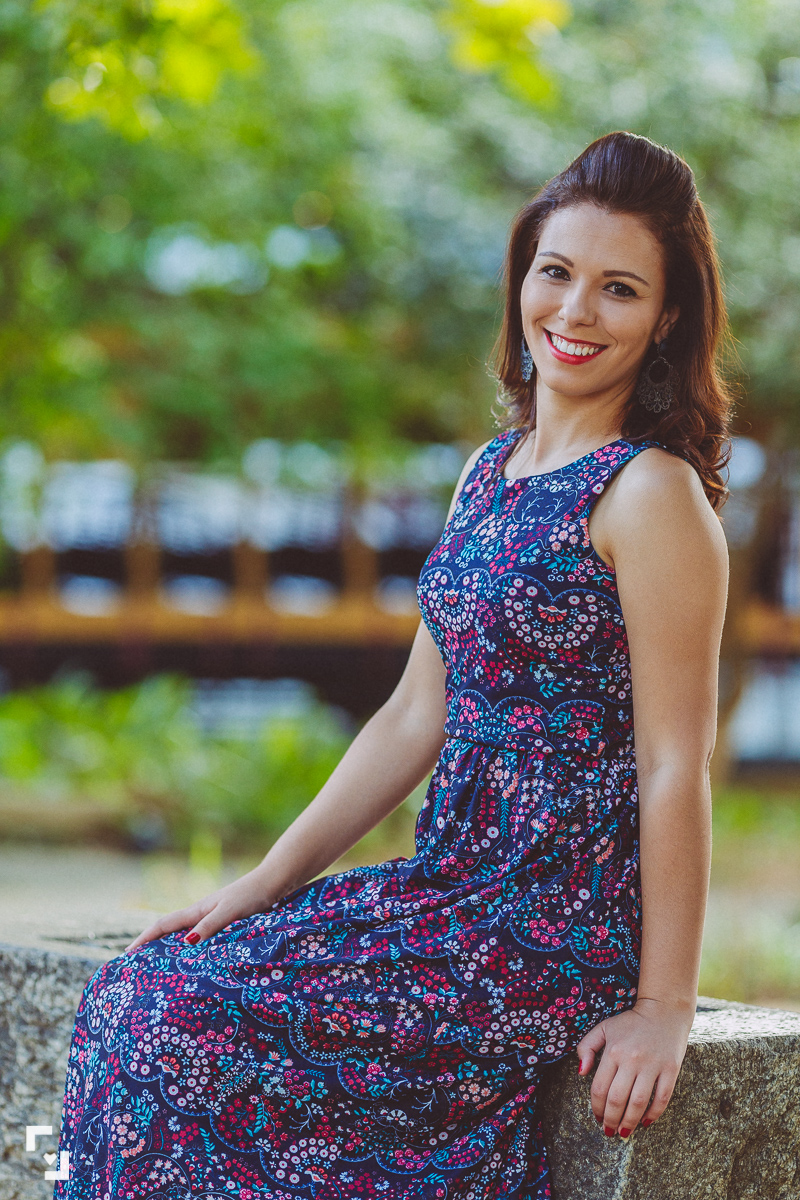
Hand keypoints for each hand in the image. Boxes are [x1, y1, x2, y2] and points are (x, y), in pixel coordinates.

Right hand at [121, 865, 283, 954]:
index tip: (127, 954)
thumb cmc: (252, 896)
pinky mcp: (226, 924)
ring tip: (161, 972)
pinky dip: (192, 952)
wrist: (274, 883)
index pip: (163, 925)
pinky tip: (196, 964)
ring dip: (171, 951)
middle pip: (170, 932)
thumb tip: (185, 943)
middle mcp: (201, 915)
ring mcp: (212, 918)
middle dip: (152, 947)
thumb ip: (209, 926)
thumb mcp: (229, 912)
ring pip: (185, 937)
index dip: (144, 939)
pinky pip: (201, 940)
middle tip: (138, 969)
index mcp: (197, 911)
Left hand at [575, 997, 692, 1136]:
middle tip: (609, 1131)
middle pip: (617, 1100)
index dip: (596, 1108)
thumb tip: (581, 1073)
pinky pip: (662, 1098)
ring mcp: (653, 1066)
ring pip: (638, 1103)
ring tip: (624, 1132)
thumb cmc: (630, 1023)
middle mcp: (632, 1060)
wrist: (664, 1010)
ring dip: (629, 1122)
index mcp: (613, 1051)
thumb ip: (586, 1047)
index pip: (600, 1088)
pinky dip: (653, 1114)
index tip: (597, 1118)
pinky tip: (645, 1123)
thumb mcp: (604, 1028)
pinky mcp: (671, 1070)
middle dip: (611, 1121)